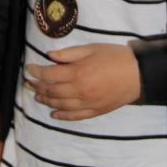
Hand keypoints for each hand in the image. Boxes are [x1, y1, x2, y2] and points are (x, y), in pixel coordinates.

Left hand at [26, 43, 140, 120]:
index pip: (49, 75)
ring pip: (60, 105)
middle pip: (52, 91)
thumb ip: (69, 53)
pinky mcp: (95, 111)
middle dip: (37, 87)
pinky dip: (62, 116)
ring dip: (46, 101)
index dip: (36, 72)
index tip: (29, 69)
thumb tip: (49, 56)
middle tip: (28, 83)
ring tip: (37, 96)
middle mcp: (79, 90)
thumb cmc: (115, 57)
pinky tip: (54, 114)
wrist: (139, 74)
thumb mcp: (91, 49)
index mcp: (77, 73)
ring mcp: (87, 103)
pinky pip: (75, 117)